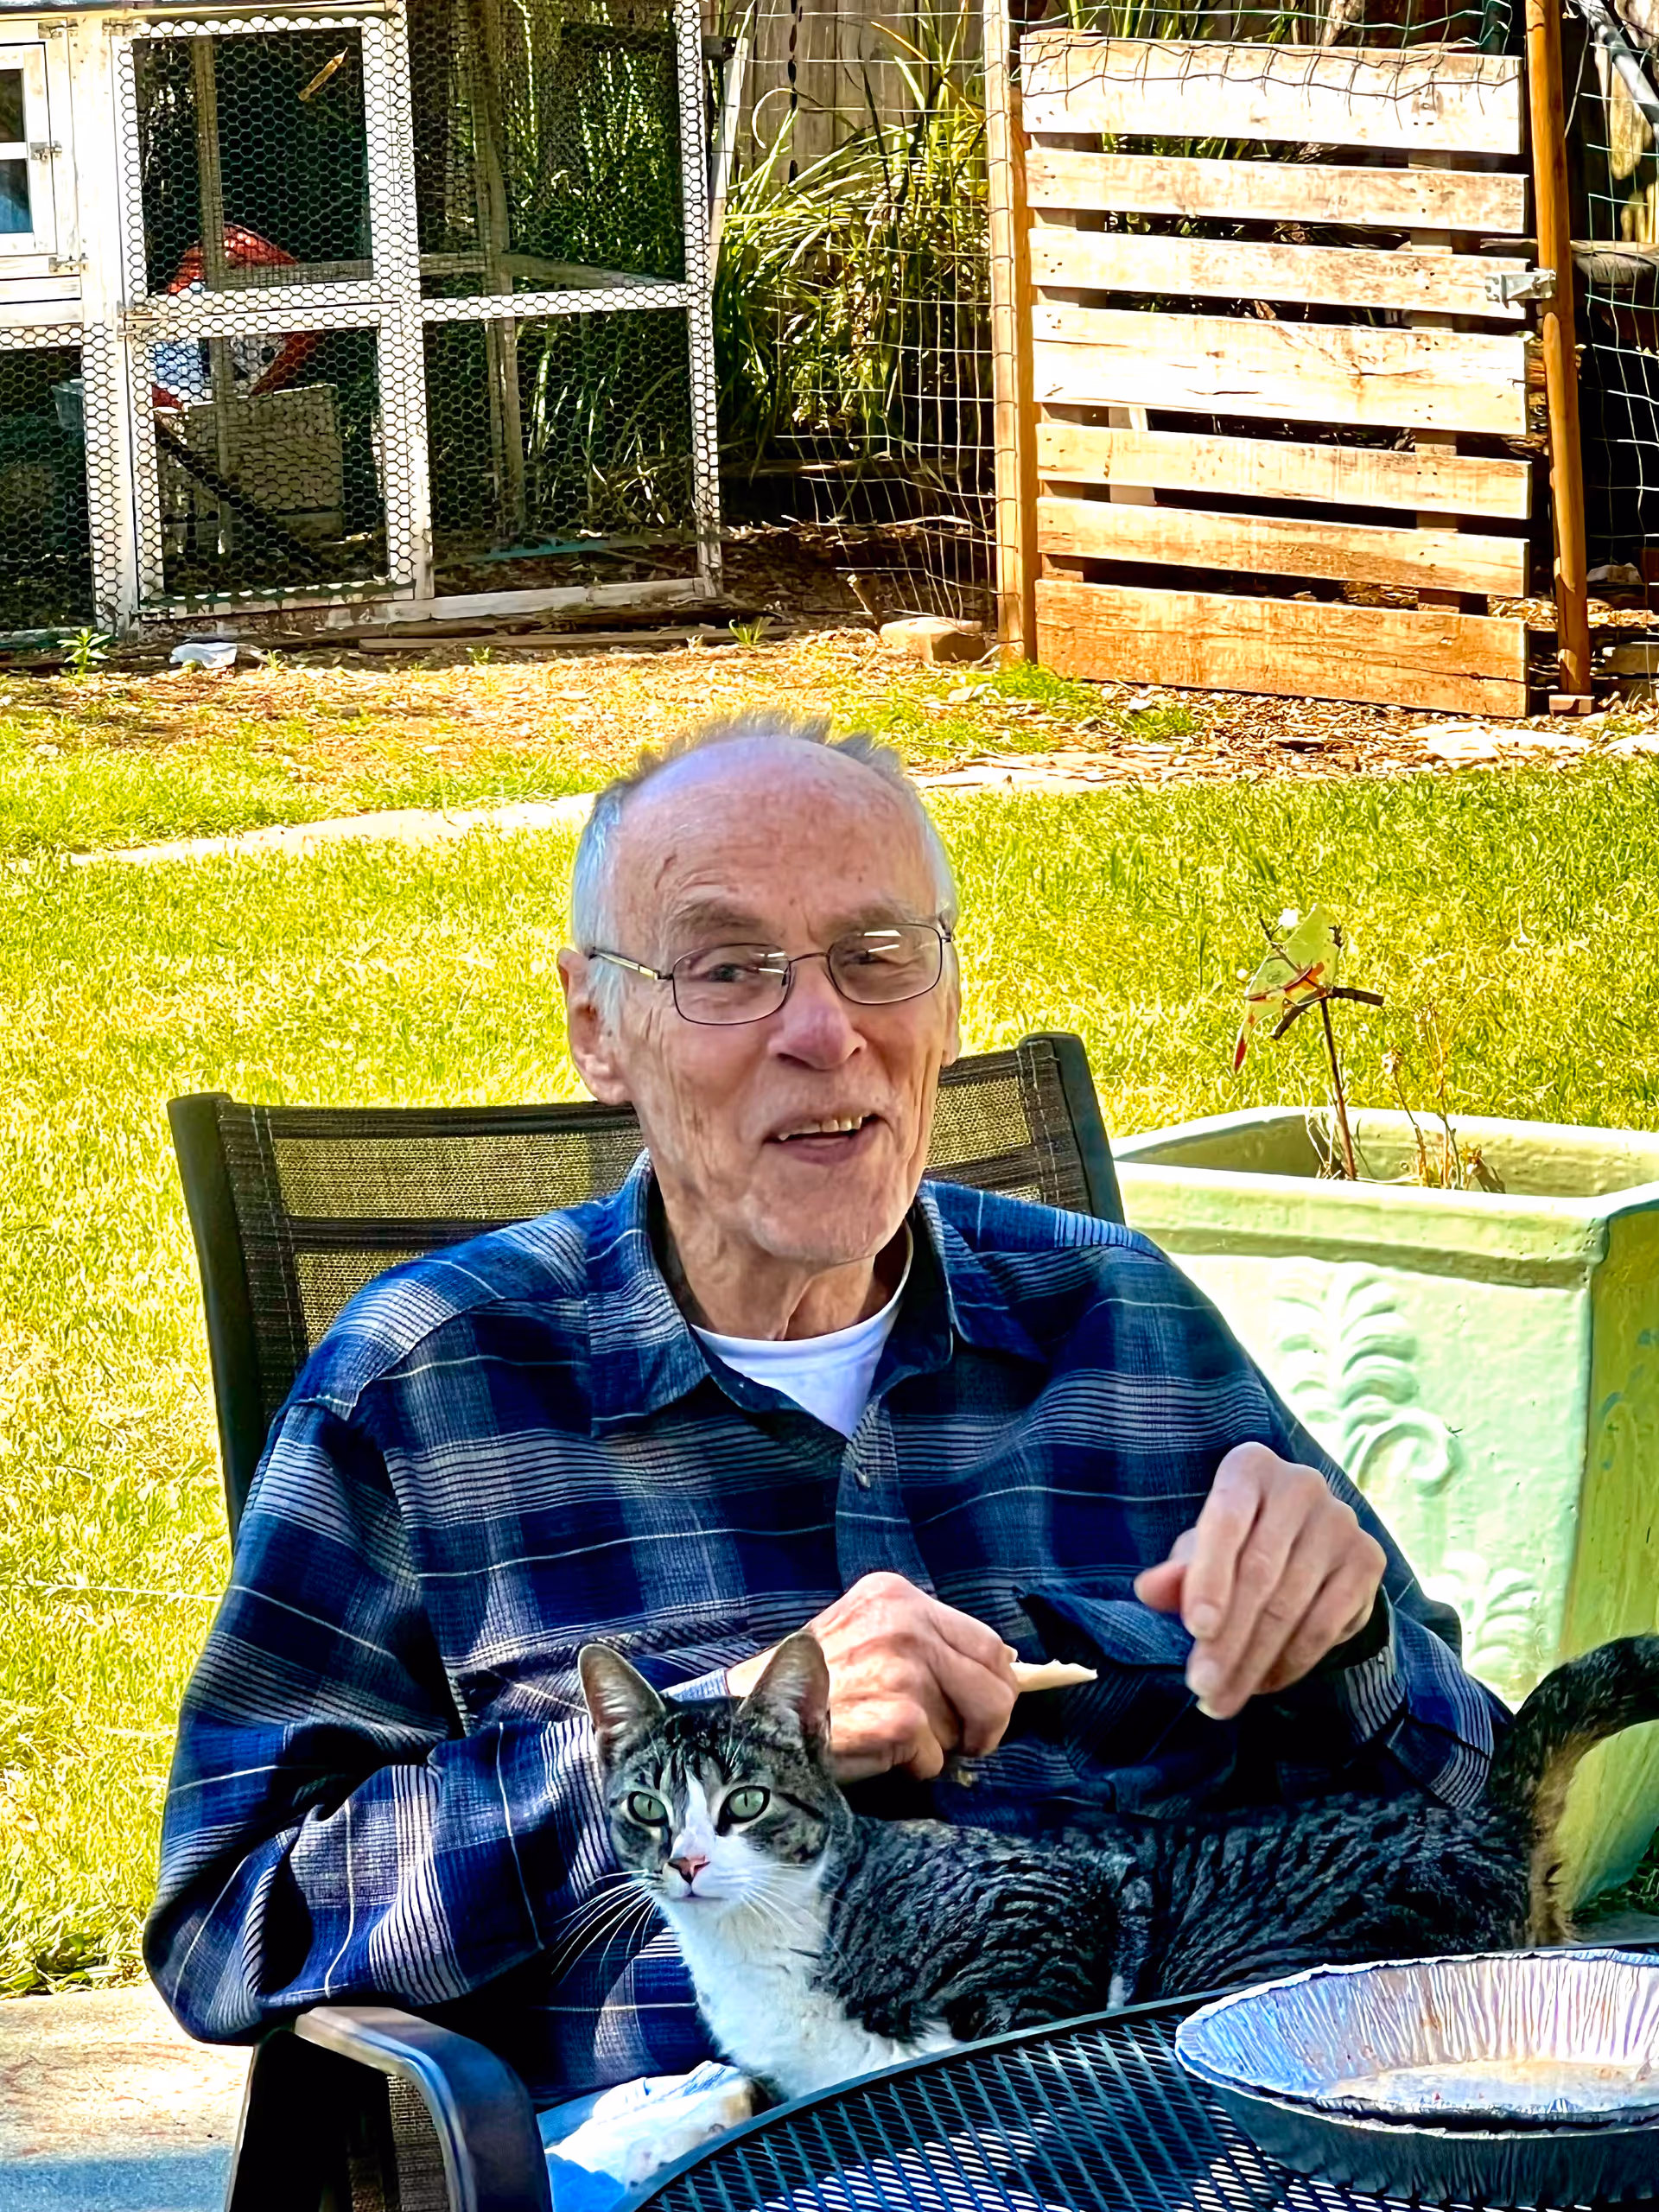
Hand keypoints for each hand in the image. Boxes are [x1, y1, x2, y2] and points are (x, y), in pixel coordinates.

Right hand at [727, 1571, 1018, 1782]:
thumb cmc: (810, 1684)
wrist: (750, 1719)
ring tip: (891, 1737)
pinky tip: (874, 1753)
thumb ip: (923, 1642)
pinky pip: (936, 1761)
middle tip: (965, 1743)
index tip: (981, 1709)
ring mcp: (904, 1670)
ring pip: (969, 1726)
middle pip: (996, 1684)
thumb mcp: (864, 1635)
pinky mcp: (901, 1718)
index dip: (994, 1684)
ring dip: (939, 1746)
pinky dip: (912, 1769)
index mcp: (896, 1595)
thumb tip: (1001, 1669)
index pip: (988, 1642)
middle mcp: (905, 1623)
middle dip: (987, 1723)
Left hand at [1133, 1443, 1385, 1720]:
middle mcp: (1301, 1485)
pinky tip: (1262, 1684)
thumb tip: (1149, 1590)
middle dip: (1227, 1639)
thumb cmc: (1234, 1541)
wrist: (1301, 1539)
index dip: (1210, 1577)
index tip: (1195, 1630)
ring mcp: (1340, 1521)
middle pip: (1260, 1573)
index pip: (1225, 1521)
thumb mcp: (1198, 1550)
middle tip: (1203, 1688)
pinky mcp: (1368, 1559)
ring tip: (1223, 1699)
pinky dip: (1291, 1662)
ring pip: (1291, 1605)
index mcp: (1249, 1467)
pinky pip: (1327, 1623)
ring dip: (1254, 1662)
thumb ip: (1176, 1571)